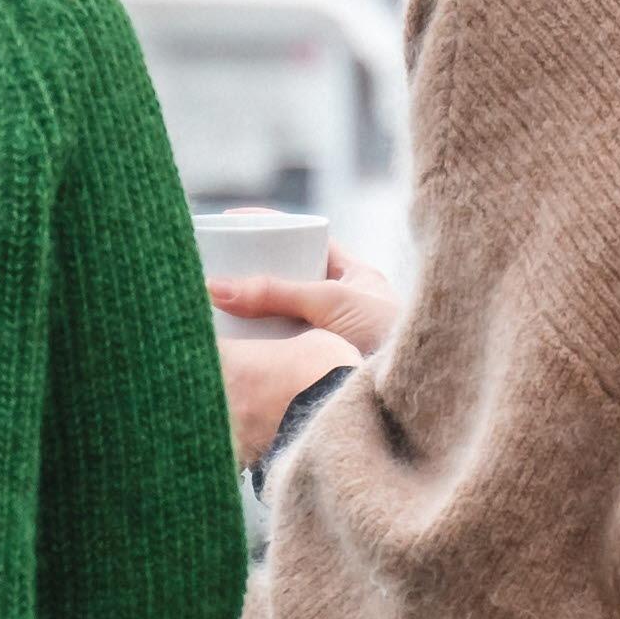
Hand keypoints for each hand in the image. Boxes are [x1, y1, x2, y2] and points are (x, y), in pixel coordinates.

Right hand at [213, 238, 391, 471]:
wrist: (412, 398)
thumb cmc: (386, 338)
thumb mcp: (331, 303)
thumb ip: (276, 293)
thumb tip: (216, 286)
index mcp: (353, 276)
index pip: (305, 240)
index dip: (270, 228)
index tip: (232, 220)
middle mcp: (341, 305)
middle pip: (285, 280)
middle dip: (250, 275)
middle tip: (210, 268)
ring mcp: (330, 339)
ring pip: (279, 319)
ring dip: (249, 316)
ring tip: (207, 306)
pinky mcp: (318, 371)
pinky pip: (281, 354)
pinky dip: (257, 351)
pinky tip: (230, 350)